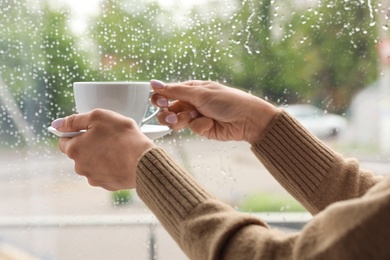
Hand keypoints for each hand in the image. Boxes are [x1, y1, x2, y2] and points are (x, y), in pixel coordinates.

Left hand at [52, 109, 155, 190]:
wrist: (143, 160)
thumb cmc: (122, 136)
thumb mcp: (98, 117)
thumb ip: (75, 120)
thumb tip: (57, 124)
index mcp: (74, 149)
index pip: (63, 140)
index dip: (74, 132)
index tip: (88, 129)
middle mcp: (80, 167)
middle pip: (79, 153)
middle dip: (89, 145)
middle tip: (107, 136)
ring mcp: (94, 178)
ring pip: (92, 164)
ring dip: (100, 156)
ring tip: (117, 148)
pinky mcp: (108, 185)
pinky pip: (105, 173)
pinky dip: (111, 166)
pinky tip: (122, 159)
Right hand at [150, 80, 278, 143]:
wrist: (247, 119)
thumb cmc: (227, 100)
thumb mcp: (200, 93)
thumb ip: (175, 91)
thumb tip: (153, 83)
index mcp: (190, 89)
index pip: (167, 93)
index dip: (160, 98)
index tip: (160, 102)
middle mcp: (190, 102)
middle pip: (167, 110)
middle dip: (167, 114)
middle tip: (172, 115)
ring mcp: (195, 116)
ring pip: (176, 122)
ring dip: (181, 120)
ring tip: (191, 118)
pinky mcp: (202, 129)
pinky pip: (192, 129)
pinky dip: (200, 126)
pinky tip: (211, 123)